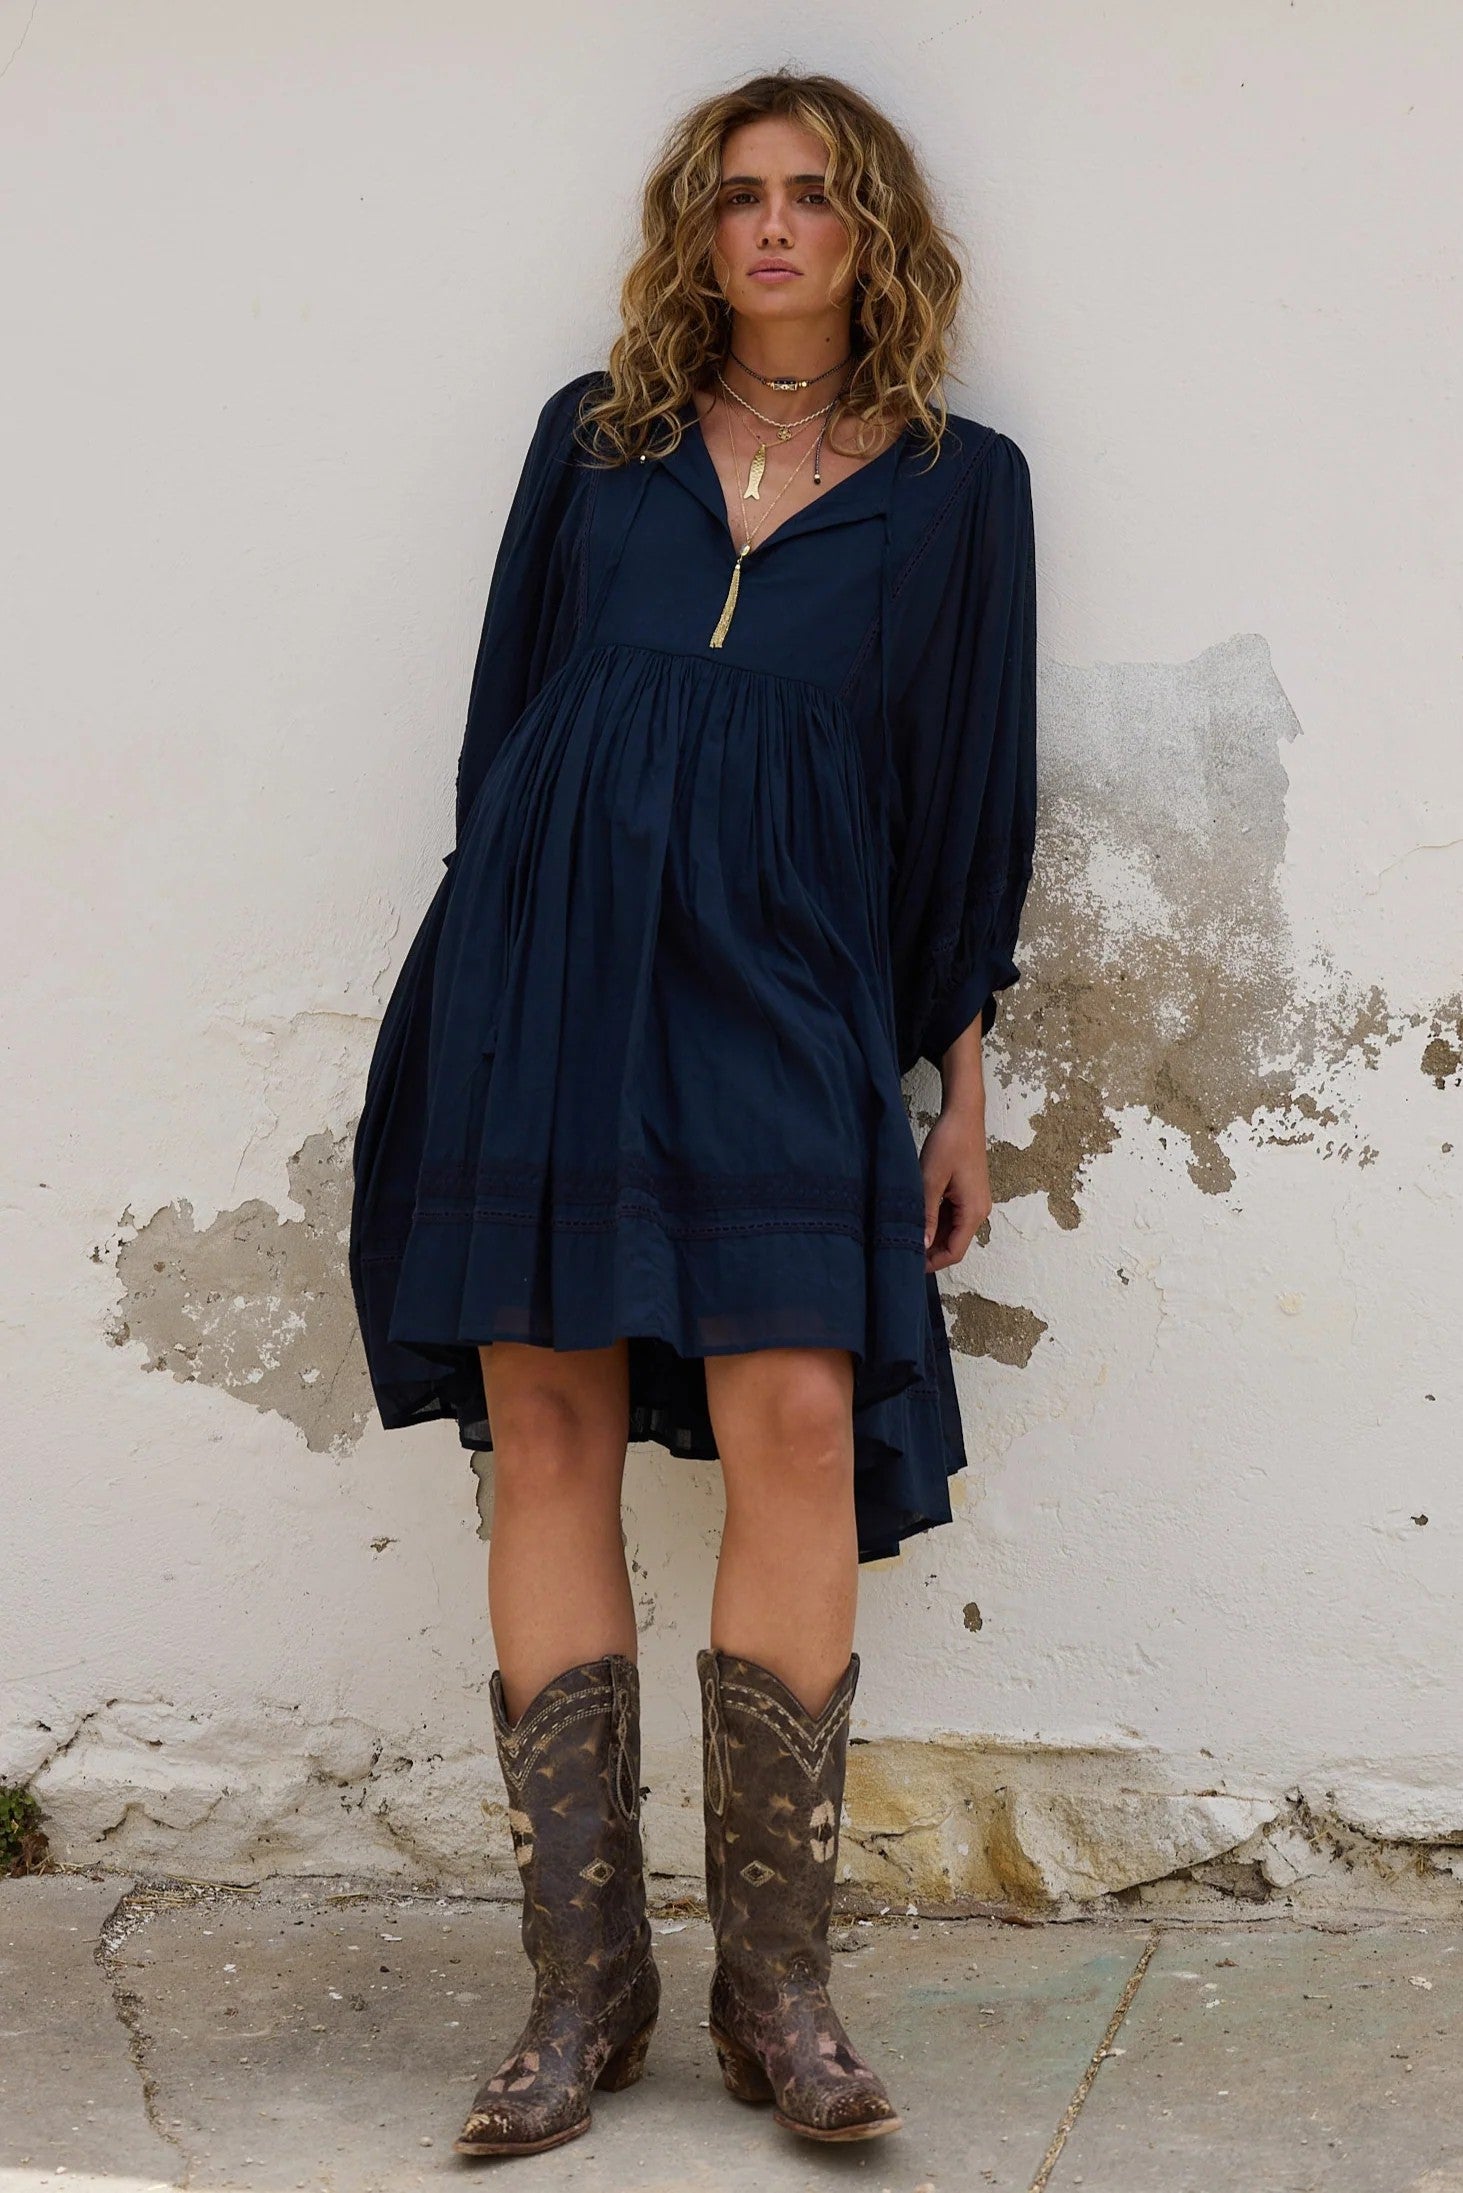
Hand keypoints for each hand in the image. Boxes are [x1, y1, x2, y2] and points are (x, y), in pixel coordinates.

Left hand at [919, 1102, 991, 1273]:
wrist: (963, 1115)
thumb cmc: (949, 1142)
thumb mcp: (930, 1181)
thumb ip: (926, 1216)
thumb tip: (921, 1246)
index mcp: (973, 1211)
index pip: (954, 1252)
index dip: (932, 1263)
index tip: (907, 1264)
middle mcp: (978, 1211)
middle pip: (953, 1244)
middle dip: (929, 1251)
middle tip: (900, 1251)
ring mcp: (973, 1202)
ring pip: (950, 1231)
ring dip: (930, 1236)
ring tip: (903, 1234)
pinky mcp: (966, 1194)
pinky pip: (951, 1216)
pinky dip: (934, 1221)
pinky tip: (915, 1218)